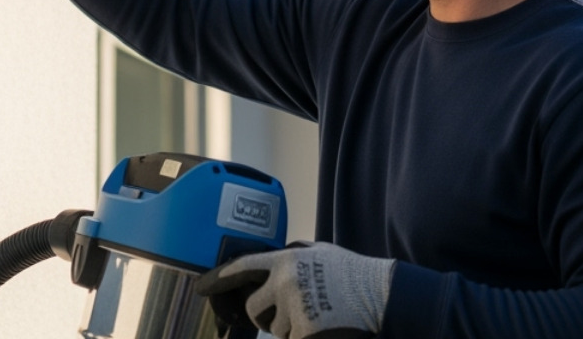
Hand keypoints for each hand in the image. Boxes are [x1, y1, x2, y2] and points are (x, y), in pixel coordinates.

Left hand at [197, 242, 393, 338]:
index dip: (218, 278)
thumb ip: (290, 256)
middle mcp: (286, 281)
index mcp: (287, 259)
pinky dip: (305, 338)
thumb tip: (266, 266)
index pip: (242, 267)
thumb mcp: (318, 252)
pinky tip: (324, 329)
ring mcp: (295, 308)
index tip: (200, 287)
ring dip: (291, 329)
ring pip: (276, 331)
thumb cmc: (351, 274)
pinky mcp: (306, 333)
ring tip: (318, 316)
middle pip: (254, 310)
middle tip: (293, 312)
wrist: (382, 295)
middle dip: (268, 317)